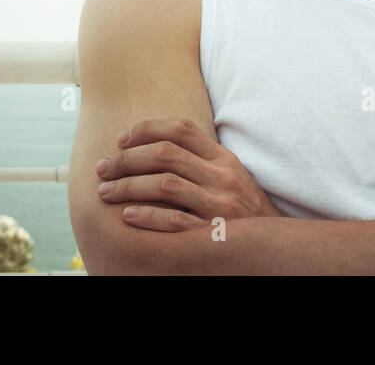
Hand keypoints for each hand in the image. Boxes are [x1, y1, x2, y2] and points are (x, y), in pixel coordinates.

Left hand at [96, 116, 284, 229]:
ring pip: (164, 184)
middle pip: (166, 154)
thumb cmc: (242, 208)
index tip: (121, 140)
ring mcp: (219, 205)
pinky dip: (147, 217)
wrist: (271, 244)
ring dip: (128, 186)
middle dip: (127, 159)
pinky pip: (174, 221)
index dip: (147, 129)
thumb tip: (154, 143)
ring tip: (106, 191)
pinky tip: (128, 216)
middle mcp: (223, 177)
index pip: (181, 129)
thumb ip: (201, 158)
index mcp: (224, 159)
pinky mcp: (212, 233)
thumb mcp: (230, 176)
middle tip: (103, 167)